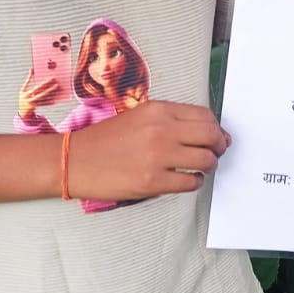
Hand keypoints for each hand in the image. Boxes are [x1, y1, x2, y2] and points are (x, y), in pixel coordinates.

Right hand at [18, 71, 60, 119]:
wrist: (22, 109)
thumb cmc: (24, 95)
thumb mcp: (24, 88)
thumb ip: (29, 79)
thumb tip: (32, 68)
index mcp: (27, 93)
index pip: (37, 87)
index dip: (45, 83)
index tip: (52, 79)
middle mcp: (30, 99)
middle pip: (42, 94)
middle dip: (50, 89)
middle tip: (57, 85)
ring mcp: (34, 104)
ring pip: (44, 99)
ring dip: (51, 95)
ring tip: (58, 91)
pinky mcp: (37, 107)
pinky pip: (44, 105)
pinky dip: (49, 102)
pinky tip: (55, 100)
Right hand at [68, 101, 231, 201]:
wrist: (74, 161)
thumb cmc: (105, 140)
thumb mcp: (138, 117)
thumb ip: (171, 121)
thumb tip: (210, 133)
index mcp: (158, 110)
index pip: (205, 116)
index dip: (216, 128)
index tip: (215, 137)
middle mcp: (161, 130)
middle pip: (212, 136)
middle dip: (219, 146)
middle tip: (215, 153)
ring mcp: (158, 156)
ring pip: (206, 160)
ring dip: (208, 166)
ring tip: (198, 168)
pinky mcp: (152, 182)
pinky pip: (190, 182)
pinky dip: (194, 182)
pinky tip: (184, 180)